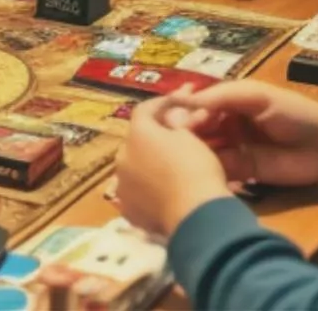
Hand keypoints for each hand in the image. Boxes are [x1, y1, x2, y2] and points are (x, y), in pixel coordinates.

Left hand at [114, 92, 235, 236]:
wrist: (195, 214)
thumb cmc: (195, 168)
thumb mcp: (191, 137)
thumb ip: (176, 122)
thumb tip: (172, 117)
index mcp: (137, 133)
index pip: (144, 110)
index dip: (162, 104)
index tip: (178, 103)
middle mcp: (122, 156)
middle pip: (136, 140)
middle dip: (153, 137)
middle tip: (173, 137)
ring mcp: (122, 185)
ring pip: (134, 167)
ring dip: (148, 163)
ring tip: (168, 167)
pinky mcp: (128, 209)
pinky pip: (136, 191)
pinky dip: (147, 188)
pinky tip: (162, 191)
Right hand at [161, 80, 317, 186]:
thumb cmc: (294, 112)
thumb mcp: (257, 96)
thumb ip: (222, 97)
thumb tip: (184, 101)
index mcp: (228, 102)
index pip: (197, 107)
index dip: (185, 115)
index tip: (175, 125)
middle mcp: (226, 124)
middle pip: (197, 130)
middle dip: (185, 136)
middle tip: (177, 146)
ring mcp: (233, 149)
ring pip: (204, 151)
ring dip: (193, 155)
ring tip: (182, 162)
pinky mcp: (242, 172)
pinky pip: (218, 170)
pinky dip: (207, 171)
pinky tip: (196, 175)